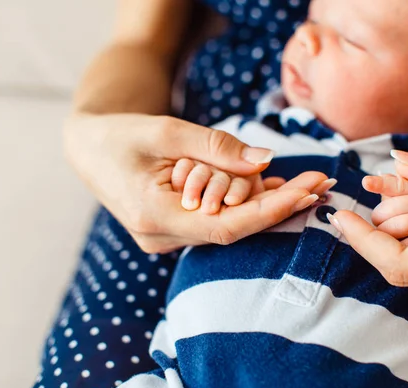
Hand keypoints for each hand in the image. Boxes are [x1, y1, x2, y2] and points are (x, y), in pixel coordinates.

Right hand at [64, 113, 330, 253]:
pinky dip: (240, 203)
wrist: (88, 147)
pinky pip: (213, 221)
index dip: (271, 212)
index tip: (310, 194)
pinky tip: (268, 188)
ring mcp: (163, 238)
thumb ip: (217, 149)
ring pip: (225, 225)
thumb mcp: (167, 130)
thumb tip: (267, 162)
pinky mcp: (170, 230)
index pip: (226, 226)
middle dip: (278, 205)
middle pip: (232, 228)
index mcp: (153, 215)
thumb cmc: (121, 134)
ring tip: (302, 183)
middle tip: (319, 181)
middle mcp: (159, 237)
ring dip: (261, 204)